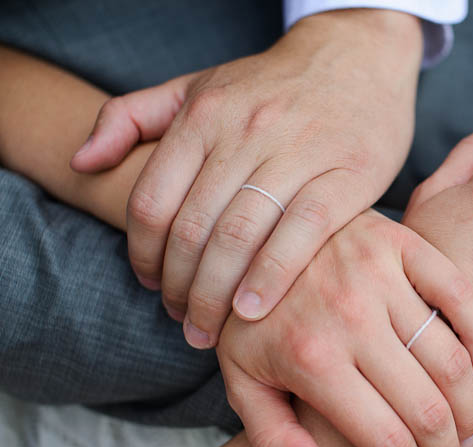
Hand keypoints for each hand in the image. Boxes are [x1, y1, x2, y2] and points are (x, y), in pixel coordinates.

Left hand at [71, 9, 422, 347]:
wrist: (358, 59)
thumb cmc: (273, 86)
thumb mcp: (198, 85)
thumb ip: (132, 116)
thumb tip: (81, 161)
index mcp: (204, 115)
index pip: (153, 201)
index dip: (143, 256)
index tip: (152, 286)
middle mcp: (246, 131)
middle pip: (193, 229)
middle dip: (180, 289)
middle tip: (183, 321)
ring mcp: (299, 153)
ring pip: (241, 236)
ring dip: (216, 295)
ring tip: (211, 328)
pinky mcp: (346, 176)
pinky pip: (301, 233)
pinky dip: (271, 277)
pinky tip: (253, 310)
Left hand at [216, 211, 472, 446]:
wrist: (254, 240)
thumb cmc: (253, 319)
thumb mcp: (242, 381)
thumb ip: (271, 438)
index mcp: (310, 358)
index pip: (385, 439)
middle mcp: (349, 315)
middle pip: (426, 407)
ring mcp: (378, 275)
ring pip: (450, 359)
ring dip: (469, 406)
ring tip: (465, 425)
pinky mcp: (400, 242)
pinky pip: (459, 294)